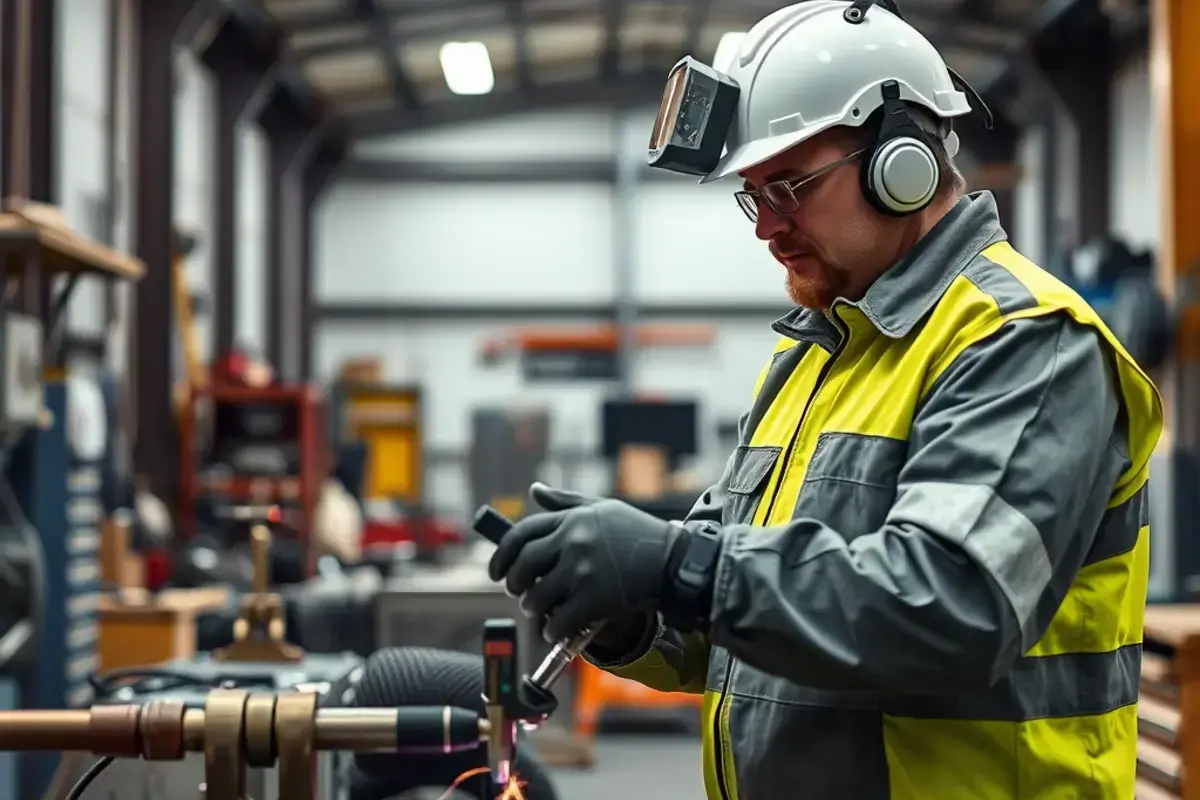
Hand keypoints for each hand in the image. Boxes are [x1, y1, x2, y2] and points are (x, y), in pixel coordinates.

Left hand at [488, 483, 679, 641]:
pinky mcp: (595, 600)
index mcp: (572, 520)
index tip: (496, 572)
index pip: (521, 534)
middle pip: (523, 566)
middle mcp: (573, 542)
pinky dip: (552, 631)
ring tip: (538, 612)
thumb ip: (565, 502)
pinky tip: (555, 631)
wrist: (673, 562)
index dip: (502, 556)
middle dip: (514, 584)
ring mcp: (583, 572)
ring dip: (532, 609)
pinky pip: (559, 621)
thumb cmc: (638, 534)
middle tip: (518, 593)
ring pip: (537, 597)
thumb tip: (535, 491)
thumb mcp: (602, 509)